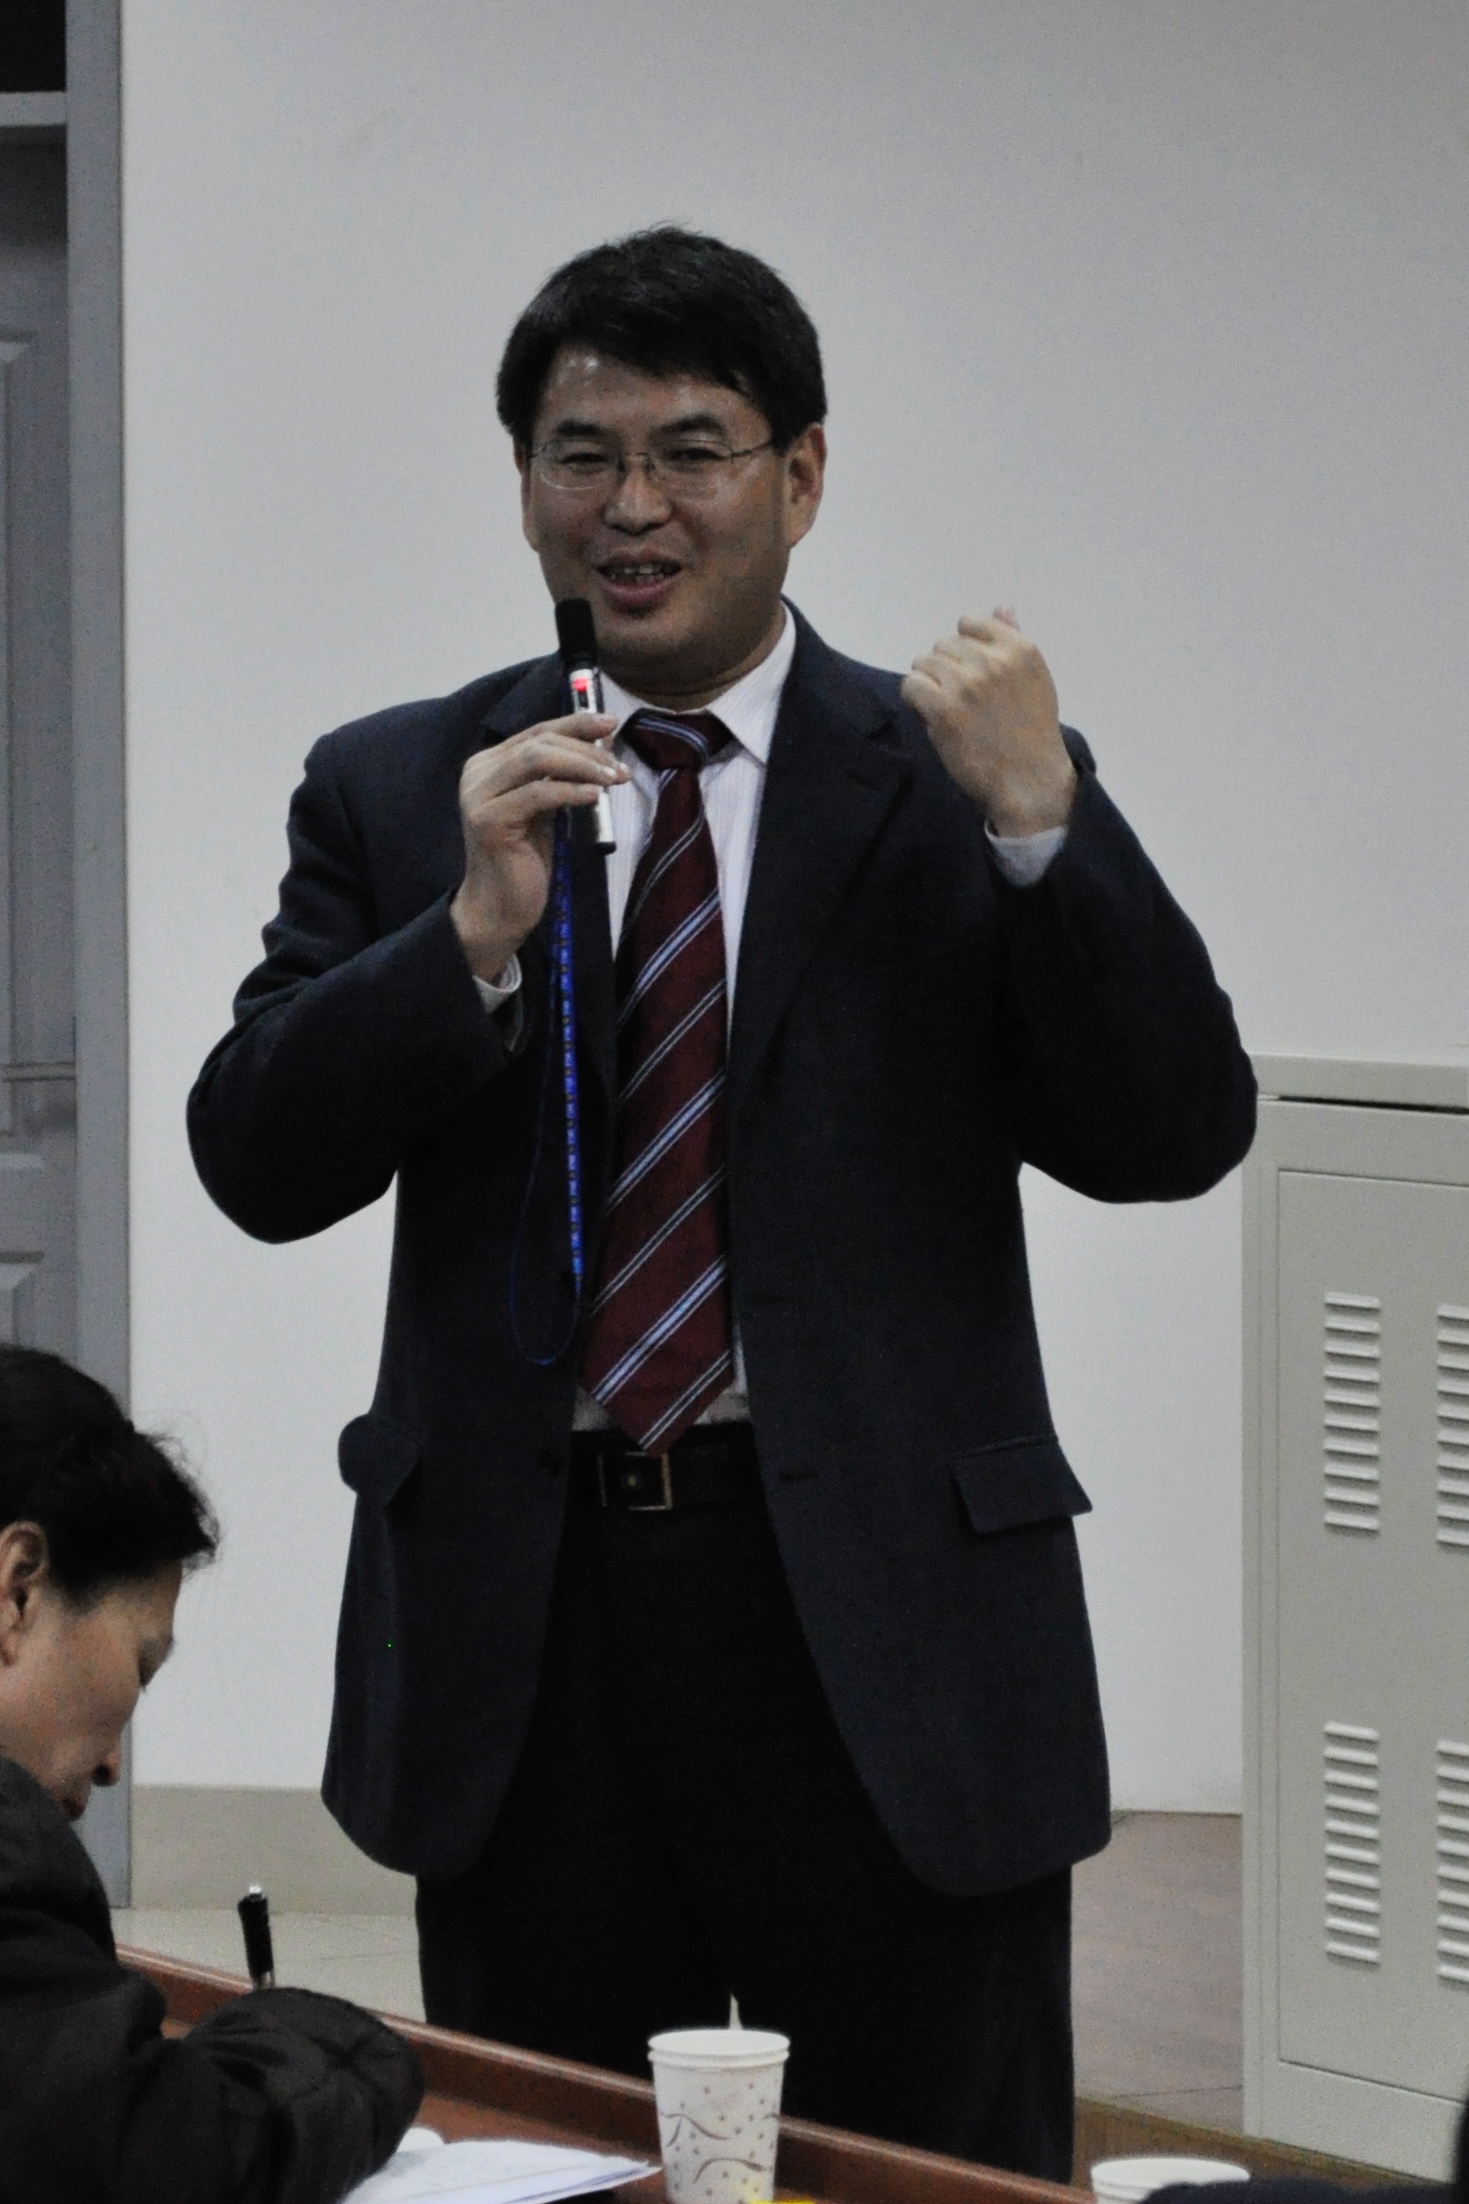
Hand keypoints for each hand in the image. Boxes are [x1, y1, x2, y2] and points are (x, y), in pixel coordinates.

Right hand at [450, 713, 624, 979]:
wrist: (500, 907)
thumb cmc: (524, 858)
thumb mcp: (546, 807)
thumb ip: (560, 774)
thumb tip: (601, 742)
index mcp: (489, 764)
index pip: (537, 731)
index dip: (576, 723)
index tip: (612, 723)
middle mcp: (478, 772)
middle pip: (539, 741)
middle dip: (585, 747)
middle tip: (619, 766)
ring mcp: (479, 795)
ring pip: (537, 759)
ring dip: (582, 765)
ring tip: (614, 779)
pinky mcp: (489, 820)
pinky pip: (538, 793)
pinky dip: (571, 791)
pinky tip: (596, 797)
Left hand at [901, 608, 1075, 836]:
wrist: (1029, 781)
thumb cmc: (1032, 732)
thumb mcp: (1035, 678)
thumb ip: (1014, 641)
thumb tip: (1002, 607)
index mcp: (1019, 649)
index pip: (971, 622)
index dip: (964, 646)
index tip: (970, 671)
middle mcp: (993, 661)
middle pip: (944, 644)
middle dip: (945, 667)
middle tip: (958, 696)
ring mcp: (967, 685)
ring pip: (923, 662)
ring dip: (928, 683)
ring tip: (945, 706)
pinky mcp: (944, 710)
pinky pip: (911, 686)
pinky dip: (915, 699)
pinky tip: (930, 714)